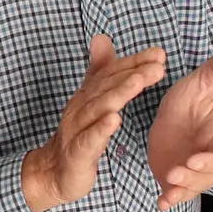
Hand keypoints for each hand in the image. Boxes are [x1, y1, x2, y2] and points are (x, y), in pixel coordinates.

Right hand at [21, 35, 166, 211]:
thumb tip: (101, 37)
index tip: (159, 54)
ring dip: (118, 94)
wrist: (53, 173)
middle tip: (157, 65)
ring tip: (138, 82)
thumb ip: (98, 71)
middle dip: (132, 73)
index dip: (134, 62)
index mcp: (87, 95)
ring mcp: (76, 130)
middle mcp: (80, 108)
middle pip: (107, 87)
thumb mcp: (89, 100)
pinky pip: (89, 140)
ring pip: (98, 109)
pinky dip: (101, 130)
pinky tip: (115, 120)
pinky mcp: (76, 153)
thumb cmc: (77, 135)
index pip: (111, 73)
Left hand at [144, 51, 212, 209]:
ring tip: (167, 191)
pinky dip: (170, 199)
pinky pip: (176, 192)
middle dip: (193, 178)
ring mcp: (192, 171)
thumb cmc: (192, 100)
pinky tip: (160, 204)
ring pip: (192, 187)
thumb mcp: (200, 85)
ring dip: (181, 190)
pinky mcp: (175, 177)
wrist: (174, 114)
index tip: (195, 160)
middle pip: (208, 176)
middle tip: (175, 173)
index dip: (212, 160)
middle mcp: (208, 159)